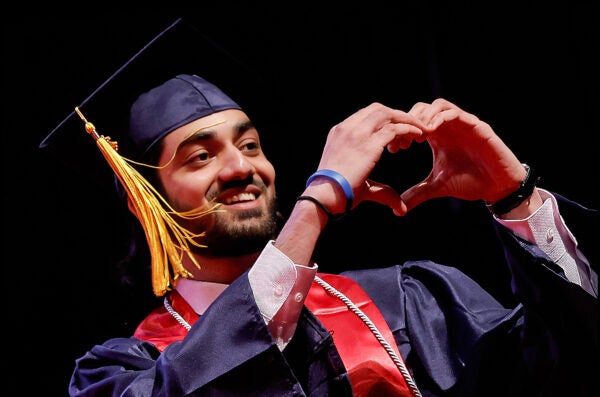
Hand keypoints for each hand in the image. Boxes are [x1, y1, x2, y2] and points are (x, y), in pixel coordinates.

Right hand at [307, 102, 426, 214]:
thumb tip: (401, 208)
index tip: (397, 134)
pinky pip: (395, 128)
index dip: (384, 120)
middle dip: (397, 116)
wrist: (325, 195)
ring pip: (388, 115)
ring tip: (420, 131)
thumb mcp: (359, 183)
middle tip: (411, 128)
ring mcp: (357, 133)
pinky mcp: (369, 143)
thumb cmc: (338, 194)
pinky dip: (409, 129)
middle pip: (378, 109)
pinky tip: (419, 136)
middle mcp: (347, 128)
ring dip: (406, 120)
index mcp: (339, 132)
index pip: (366, 115)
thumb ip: (382, 190)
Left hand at [398, 98, 526, 214]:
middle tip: (402, 142)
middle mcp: (449, 127)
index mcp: (438, 136)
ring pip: (438, 105)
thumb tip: (397, 210)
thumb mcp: (438, 187)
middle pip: (422, 108)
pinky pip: (456, 113)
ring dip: (424, 117)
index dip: (401, 131)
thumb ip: (418, 193)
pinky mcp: (477, 127)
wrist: (497, 187)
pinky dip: (440, 118)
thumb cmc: (470, 182)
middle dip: (409, 122)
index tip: (393, 148)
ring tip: (416, 137)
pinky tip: (430, 133)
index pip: (414, 121)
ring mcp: (463, 124)